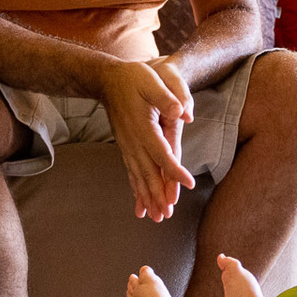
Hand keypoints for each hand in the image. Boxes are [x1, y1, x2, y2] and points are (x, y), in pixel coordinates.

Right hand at [101, 61, 194, 221]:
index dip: (174, 170)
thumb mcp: (152, 80)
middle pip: (148, 172)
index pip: (161, 153)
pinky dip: (136, 190)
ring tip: (155, 217)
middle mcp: (134, 142)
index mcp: (144, 127)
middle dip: (158, 194)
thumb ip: (167, 96)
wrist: (108, 81)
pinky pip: (132, 173)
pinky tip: (139, 205)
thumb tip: (183, 112)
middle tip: (166, 214)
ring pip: (139, 177)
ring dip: (147, 197)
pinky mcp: (126, 148)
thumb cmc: (134, 79)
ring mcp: (128, 147)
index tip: (188, 184)